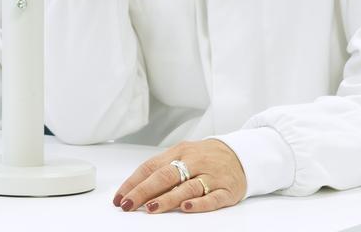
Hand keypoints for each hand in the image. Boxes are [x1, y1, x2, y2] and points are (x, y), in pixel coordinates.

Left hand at [114, 139, 247, 213]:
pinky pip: (212, 197)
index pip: (151, 166)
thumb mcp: (183, 155)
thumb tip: (135, 186)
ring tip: (151, 208)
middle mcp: (194, 162)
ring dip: (167, 198)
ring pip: (187, 187)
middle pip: (165, 176)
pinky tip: (185, 208)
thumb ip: (162, 168)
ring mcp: (211, 176)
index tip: (120, 197)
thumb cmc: (205, 157)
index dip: (133, 182)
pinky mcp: (227, 190)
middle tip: (128, 204)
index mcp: (179, 152)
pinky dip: (198, 203)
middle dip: (143, 191)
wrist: (241, 154)